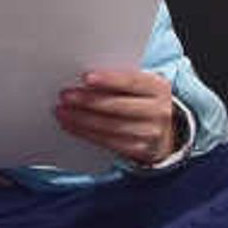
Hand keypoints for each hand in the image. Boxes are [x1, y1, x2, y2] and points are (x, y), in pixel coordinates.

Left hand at [52, 65, 180, 165]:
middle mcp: (159, 110)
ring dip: (82, 119)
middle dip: (88, 101)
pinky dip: (86, 133)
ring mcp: (151, 133)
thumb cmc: (142, 100)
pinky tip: (71, 125)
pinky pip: (109, 142)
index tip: (85, 77)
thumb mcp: (140, 86)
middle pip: (118, 106)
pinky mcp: (141, 150)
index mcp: (158, 87)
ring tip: (62, 111)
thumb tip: (84, 78)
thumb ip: (119, 80)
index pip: (132, 81)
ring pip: (111, 126)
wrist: (166, 131)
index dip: (108, 79)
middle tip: (65, 96)